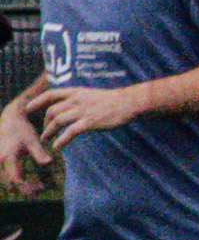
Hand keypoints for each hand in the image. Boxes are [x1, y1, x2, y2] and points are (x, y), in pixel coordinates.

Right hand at [0, 102, 53, 193]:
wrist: (10, 121)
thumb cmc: (23, 130)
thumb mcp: (33, 140)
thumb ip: (39, 153)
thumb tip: (49, 163)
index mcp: (8, 157)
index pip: (16, 179)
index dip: (27, 187)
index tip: (41, 189)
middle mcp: (0, 161)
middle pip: (10, 183)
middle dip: (24, 189)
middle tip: (39, 192)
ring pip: (6, 181)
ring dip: (19, 187)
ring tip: (35, 189)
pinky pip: (4, 176)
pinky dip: (14, 181)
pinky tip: (26, 183)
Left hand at [27, 83, 146, 149]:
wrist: (128, 103)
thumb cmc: (113, 100)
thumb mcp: (92, 95)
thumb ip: (79, 99)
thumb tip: (70, 106)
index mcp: (76, 92)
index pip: (51, 94)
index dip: (37, 101)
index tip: (28, 108)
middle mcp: (76, 100)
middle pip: (52, 111)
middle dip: (45, 123)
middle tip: (45, 132)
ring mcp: (82, 111)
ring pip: (58, 121)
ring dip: (49, 132)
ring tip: (47, 140)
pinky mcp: (89, 122)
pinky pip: (70, 132)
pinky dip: (61, 140)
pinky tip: (57, 147)